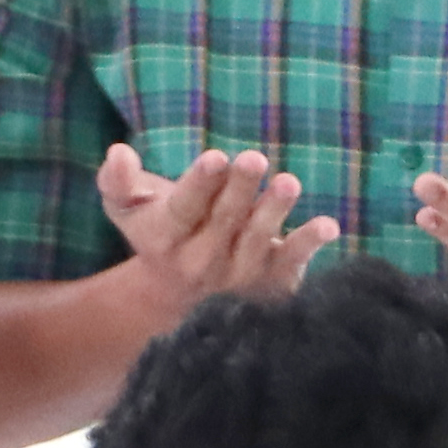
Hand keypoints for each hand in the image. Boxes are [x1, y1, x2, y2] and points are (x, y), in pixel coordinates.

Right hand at [97, 142, 337, 306]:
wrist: (176, 294)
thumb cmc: (158, 230)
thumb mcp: (128, 207)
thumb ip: (118, 181)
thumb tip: (118, 153)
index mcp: (164, 239)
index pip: (183, 209)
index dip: (200, 185)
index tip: (216, 158)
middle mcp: (199, 263)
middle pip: (224, 221)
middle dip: (240, 189)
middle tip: (255, 158)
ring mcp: (236, 277)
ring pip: (256, 242)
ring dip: (274, 212)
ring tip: (289, 183)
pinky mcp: (267, 284)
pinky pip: (290, 266)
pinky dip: (309, 246)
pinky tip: (329, 226)